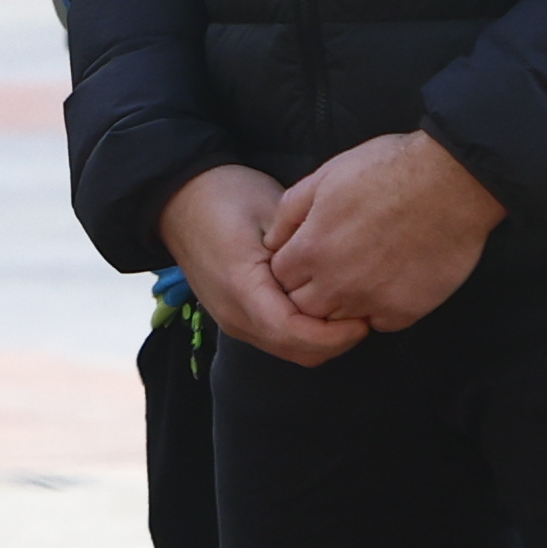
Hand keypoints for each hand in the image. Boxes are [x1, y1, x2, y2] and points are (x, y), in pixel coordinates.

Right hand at [162, 162, 368, 367]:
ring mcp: (232, 320)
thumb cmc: (226, 196)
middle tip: (367, 314)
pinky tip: (323, 306)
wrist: (179, 201)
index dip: (335, 334)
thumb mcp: (271, 210)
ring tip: (349, 310)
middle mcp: (234, 314)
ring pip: (289, 350)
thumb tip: (342, 274)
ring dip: (322, 339)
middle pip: (297, 351)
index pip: (294, 332)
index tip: (365, 318)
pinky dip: (306, 333)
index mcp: (241, 286)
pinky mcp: (236, 318)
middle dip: (336, 342)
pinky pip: (278, 339)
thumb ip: (302, 247)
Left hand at [261, 130, 506, 334]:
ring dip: (343, 303)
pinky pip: (379, 324)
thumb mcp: (326, 176)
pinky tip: (390, 283)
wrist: (452, 181)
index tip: (310, 254)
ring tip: (362, 274)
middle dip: (310, 290)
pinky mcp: (405, 311)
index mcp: (310, 250)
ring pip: (338, 321)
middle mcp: (335, 284)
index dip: (291, 266)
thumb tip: (272, 240)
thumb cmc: (387, 170)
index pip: (279, 278)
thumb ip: (290, 212)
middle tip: (335, 266)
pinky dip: (379, 310)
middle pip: (303, 307)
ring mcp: (370, 301)